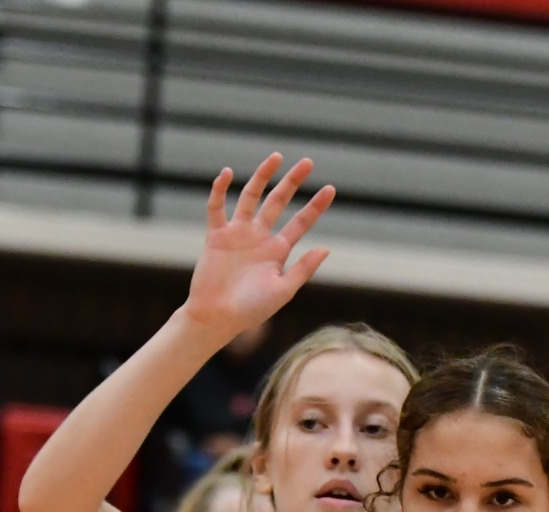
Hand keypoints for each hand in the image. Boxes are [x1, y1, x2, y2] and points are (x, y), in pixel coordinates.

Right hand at [182, 154, 335, 340]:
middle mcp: (259, 237)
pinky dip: (220, 190)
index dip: (315, 206)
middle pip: (278, 202)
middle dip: (292, 182)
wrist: (217, 317)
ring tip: (276, 157)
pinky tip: (228, 174)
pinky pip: (217, 207)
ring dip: (262, 176)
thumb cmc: (251, 310)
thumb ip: (304, 269)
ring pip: (251, 196)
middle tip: (308, 162)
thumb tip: (326, 248)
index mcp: (278, 251)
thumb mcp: (283, 290)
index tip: (331, 189)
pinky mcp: (216, 236)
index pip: (301, 222)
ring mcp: (238, 234)